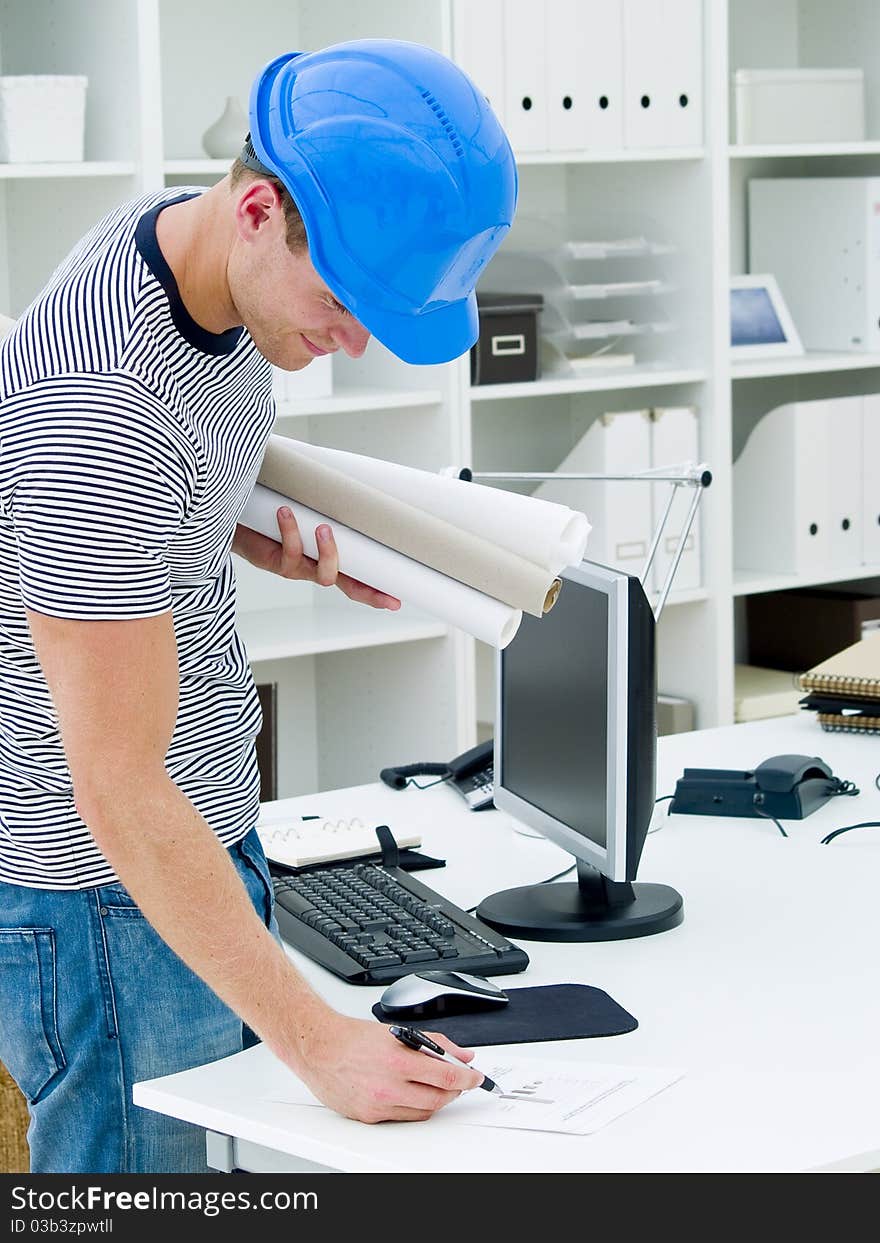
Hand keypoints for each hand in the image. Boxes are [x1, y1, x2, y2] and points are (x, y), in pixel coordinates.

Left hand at [232, 508, 400, 610]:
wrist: (225, 513)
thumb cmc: (267, 509)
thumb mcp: (302, 506)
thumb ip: (321, 502)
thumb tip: (348, 478)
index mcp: (322, 556)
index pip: (356, 576)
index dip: (376, 590)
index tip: (396, 600)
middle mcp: (311, 567)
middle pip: (348, 586)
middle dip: (368, 592)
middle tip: (385, 592)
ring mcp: (294, 568)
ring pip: (323, 574)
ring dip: (328, 551)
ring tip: (323, 527)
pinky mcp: (273, 563)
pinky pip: (290, 555)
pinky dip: (291, 532)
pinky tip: (285, 512)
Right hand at [295, 1013, 481, 1122]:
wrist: (319, 1049)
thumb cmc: (353, 1038)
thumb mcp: (398, 1032)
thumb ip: (434, 1044)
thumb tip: (461, 1054)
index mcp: (398, 1061)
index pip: (447, 1076)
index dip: (468, 1078)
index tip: (476, 1076)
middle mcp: (389, 1086)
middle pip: (438, 1098)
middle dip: (455, 1091)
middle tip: (459, 1081)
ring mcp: (379, 1105)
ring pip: (422, 1111)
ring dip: (436, 1100)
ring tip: (436, 1086)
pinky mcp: (370, 1117)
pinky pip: (403, 1117)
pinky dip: (414, 1107)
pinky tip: (413, 1094)